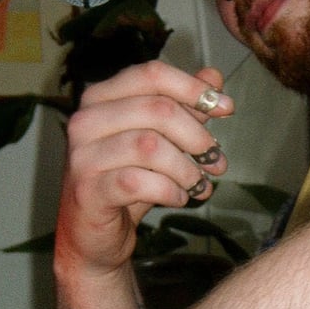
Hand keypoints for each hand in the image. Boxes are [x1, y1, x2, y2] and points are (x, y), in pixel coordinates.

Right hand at [55, 61, 232, 277]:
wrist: (92, 234)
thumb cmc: (126, 182)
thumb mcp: (158, 141)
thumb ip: (182, 107)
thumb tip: (214, 77)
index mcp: (101, 98)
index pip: (152, 74)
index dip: (194, 89)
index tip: (226, 109)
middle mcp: (86, 121)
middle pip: (158, 109)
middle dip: (197, 136)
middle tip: (216, 161)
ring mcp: (83, 156)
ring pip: (150, 146)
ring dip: (186, 169)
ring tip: (200, 185)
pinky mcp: (88, 191)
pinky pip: (138, 182)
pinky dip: (169, 191)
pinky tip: (180, 198)